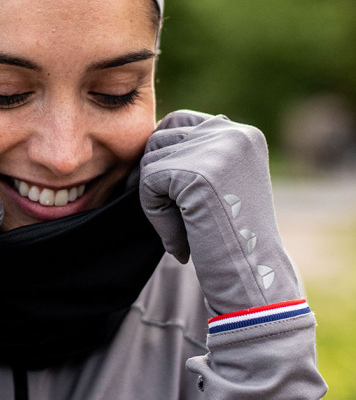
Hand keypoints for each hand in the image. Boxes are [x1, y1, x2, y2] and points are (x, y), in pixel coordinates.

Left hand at [139, 111, 299, 315]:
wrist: (251, 278)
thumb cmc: (233, 240)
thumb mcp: (221, 186)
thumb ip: (195, 157)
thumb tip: (150, 138)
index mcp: (244, 134)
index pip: (180, 121)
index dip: (164, 156)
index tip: (173, 195)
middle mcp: (233, 133)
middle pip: (160, 138)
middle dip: (156, 179)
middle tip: (174, 219)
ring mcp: (215, 150)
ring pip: (150, 160)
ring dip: (155, 198)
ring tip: (182, 230)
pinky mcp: (195, 172)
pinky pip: (148, 182)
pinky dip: (154, 214)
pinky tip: (179, 239)